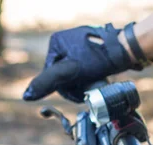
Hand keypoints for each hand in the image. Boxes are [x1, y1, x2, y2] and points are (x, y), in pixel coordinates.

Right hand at [23, 24, 140, 102]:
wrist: (126, 50)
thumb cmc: (98, 59)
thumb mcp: (70, 72)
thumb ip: (48, 83)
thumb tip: (26, 96)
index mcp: (56, 43)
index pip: (52, 74)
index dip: (65, 89)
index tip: (78, 95)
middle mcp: (66, 41)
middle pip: (64, 74)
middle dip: (75, 86)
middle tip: (87, 92)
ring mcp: (80, 45)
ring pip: (75, 73)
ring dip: (84, 83)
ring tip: (94, 85)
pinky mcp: (92, 50)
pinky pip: (86, 69)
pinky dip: (91, 77)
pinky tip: (99, 79)